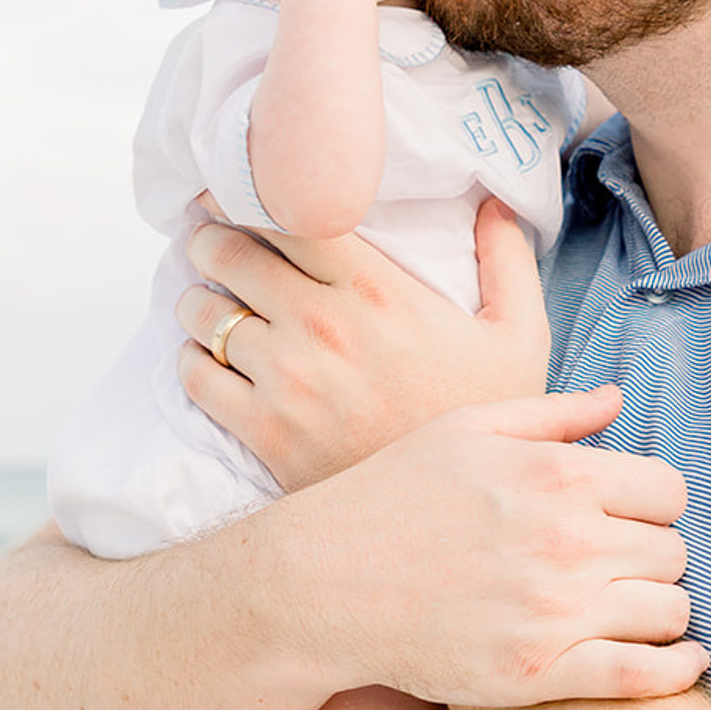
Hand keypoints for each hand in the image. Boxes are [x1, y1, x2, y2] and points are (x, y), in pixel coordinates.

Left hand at [177, 197, 549, 488]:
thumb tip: (493, 200)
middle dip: (210, 238)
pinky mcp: (263, 430)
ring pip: (204, 314)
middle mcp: (322, 324)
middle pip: (230, 254)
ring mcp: (287, 378)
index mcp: (376, 288)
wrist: (454, 518)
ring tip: (203, 298)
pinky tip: (205, 357)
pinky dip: (190, 359)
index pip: (288, 213)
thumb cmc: (484, 420)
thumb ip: (506, 260)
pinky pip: (196, 376)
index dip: (251, 194)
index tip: (237, 191)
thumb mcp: (520, 336)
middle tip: (207, 238)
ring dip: (196, 299)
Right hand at [259, 388, 706, 705]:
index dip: (653, 504)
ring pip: (670, 612)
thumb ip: (553, 414)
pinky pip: (644, 677)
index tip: (626, 517)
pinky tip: (682, 665)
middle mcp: (567, 541)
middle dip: (651, 556)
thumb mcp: (468, 428)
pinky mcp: (537, 674)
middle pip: (673, 552)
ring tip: (627, 607)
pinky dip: (675, 671)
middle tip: (616, 565)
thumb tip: (617, 399)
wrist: (324, 583)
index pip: (669, 491)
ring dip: (658, 610)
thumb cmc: (393, 494)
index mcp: (558, 474)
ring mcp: (554, 612)